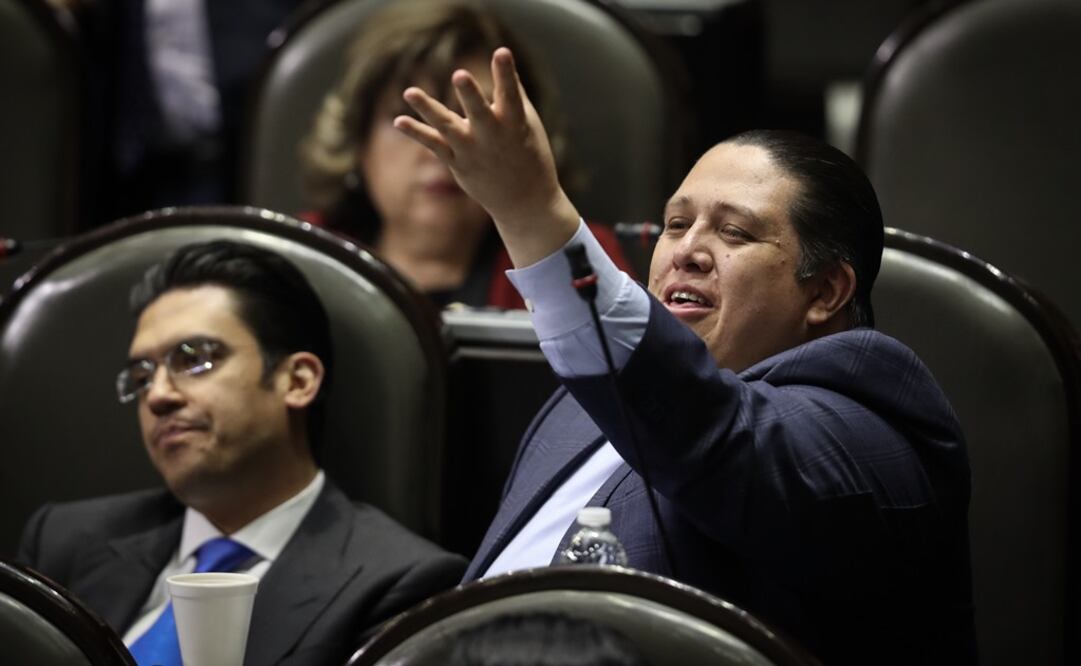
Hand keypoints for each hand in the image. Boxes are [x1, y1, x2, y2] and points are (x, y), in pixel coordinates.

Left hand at [394, 48, 578, 266]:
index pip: (511, 94)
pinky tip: (398, 120)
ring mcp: (473, 151)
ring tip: (409, 92)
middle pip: (479, 113)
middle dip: (470, 95)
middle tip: (460, 75)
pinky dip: (417, 133)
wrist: (524, 201)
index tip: (502, 52)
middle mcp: (492, 137)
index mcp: (515, 124)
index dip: (506, 73)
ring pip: (448, 128)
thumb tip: (506, 67)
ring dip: (428, 109)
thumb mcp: (529, 124)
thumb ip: (515, 95)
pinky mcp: (458, 163)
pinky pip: (434, 146)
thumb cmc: (530, 154)